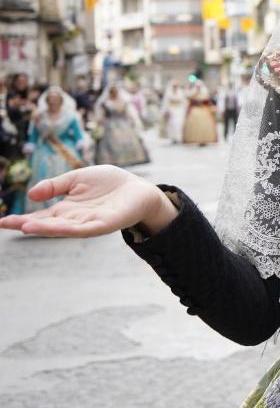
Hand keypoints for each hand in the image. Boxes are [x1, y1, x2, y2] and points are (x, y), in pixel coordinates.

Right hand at [0, 165, 176, 237]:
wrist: (138, 188)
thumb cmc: (108, 183)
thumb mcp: (77, 179)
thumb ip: (55, 185)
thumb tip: (31, 194)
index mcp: (65, 209)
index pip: (38, 216)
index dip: (20, 218)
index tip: (1, 221)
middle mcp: (73, 219)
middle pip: (46, 224)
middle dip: (26, 224)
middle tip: (5, 224)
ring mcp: (88, 223)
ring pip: (62, 228)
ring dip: (44, 228)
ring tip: (24, 226)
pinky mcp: (104, 224)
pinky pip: (84, 228)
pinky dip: (68, 228)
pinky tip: (55, 226)